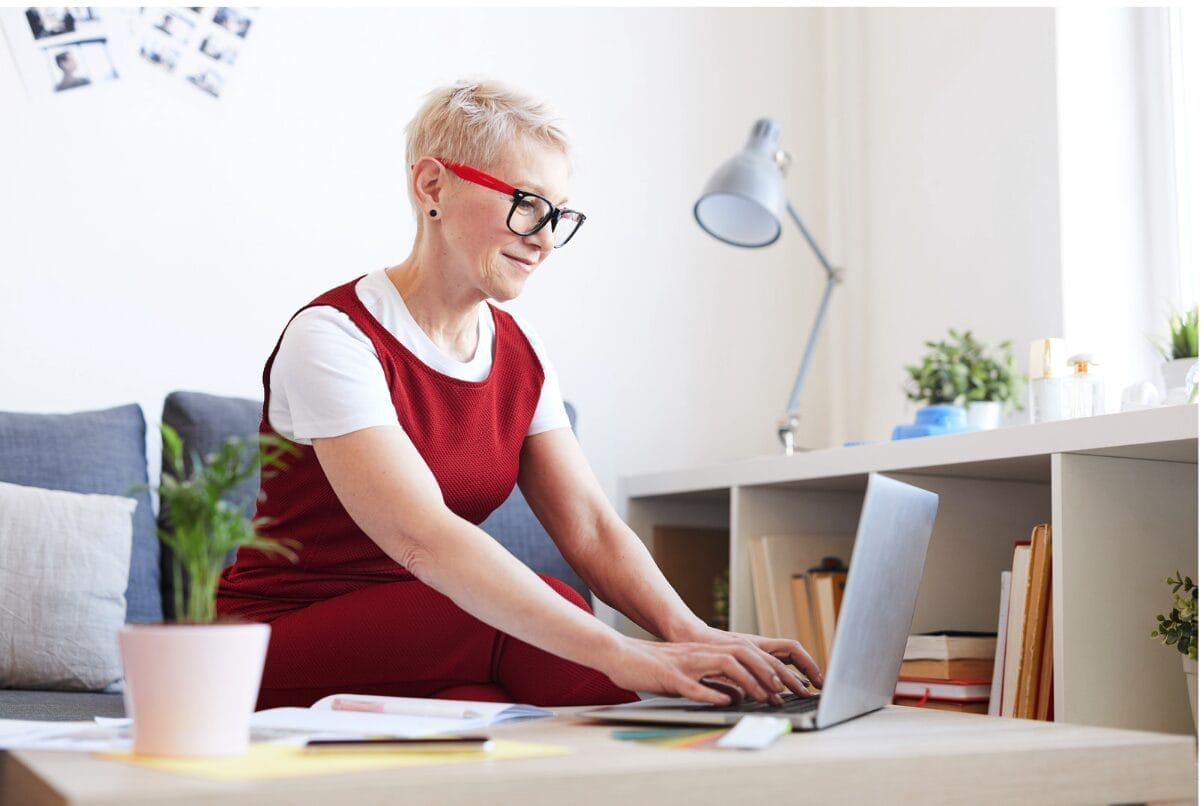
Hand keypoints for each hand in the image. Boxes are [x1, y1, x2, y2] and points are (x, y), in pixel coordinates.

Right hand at [600, 632, 819, 705]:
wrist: (621, 655)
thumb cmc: (653, 667)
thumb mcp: (688, 673)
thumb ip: (710, 681)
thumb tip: (734, 696)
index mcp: (704, 653)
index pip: (743, 653)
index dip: (765, 667)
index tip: (782, 685)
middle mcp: (699, 655)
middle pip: (741, 654)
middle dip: (764, 671)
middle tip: (780, 690)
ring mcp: (685, 664)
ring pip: (724, 665)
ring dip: (746, 680)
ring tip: (761, 696)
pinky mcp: (670, 676)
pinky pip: (694, 685)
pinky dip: (712, 693)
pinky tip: (725, 702)